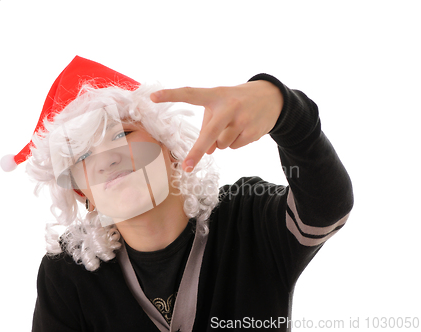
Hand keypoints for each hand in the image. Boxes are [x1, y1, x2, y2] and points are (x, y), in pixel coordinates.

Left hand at [150, 80, 282, 171]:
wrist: (273, 98)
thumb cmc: (236, 101)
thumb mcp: (221, 103)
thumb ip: (209, 125)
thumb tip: (208, 152)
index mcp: (216, 95)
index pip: (190, 93)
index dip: (171, 95)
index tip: (153, 97)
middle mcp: (228, 106)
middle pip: (209, 134)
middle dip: (197, 151)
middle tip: (187, 167)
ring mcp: (242, 120)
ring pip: (220, 144)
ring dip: (222, 141)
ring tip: (234, 125)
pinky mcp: (252, 132)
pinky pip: (233, 147)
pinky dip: (234, 142)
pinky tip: (244, 129)